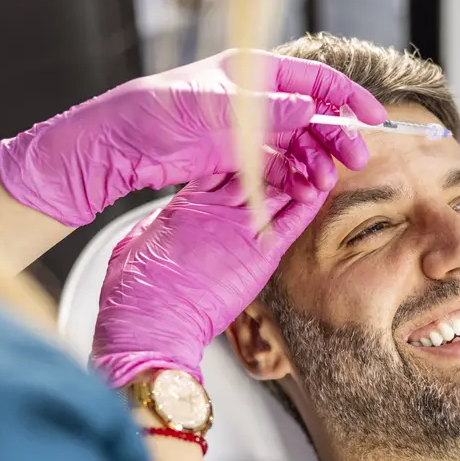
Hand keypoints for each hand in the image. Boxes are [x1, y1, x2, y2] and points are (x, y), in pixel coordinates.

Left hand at [0, 49, 384, 225]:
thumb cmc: (147, 112)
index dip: (347, 97)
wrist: (111, 147)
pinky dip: (294, 177)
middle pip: (312, 114)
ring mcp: (245, 129)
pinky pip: (277, 167)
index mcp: (250, 72)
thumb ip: (261, 109)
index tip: (373, 118)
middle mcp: (254, 98)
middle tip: (352, 160)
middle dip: (336, 135)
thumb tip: (310, 108)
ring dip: (316, 160)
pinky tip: (303, 190)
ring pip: (298, 144)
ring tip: (324, 180)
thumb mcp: (207, 108)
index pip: (313, 78)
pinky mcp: (234, 159)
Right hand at [91, 164, 324, 387]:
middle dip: (271, 152)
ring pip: (278, 184)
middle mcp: (216, 207)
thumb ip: (159, 222)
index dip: (239, 149)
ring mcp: (240, 228)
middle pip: (253, 165)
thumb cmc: (136, 288)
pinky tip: (324, 183)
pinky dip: (310, 199)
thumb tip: (164, 219)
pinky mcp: (260, 254)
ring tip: (313, 157)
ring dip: (296, 170)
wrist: (149, 320)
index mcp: (187, 201)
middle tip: (290, 140)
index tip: (251, 141)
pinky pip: (294, 218)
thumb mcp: (139, 239)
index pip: (221, 162)